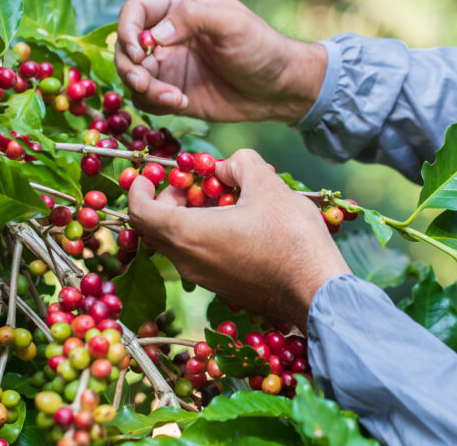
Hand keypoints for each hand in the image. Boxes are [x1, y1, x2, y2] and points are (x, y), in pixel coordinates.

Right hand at [115, 0, 326, 123]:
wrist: (278, 89)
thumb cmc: (261, 48)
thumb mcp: (233, 23)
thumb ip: (193, 19)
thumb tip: (154, 35)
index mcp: (179, 8)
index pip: (134, 12)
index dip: (127, 30)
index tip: (140, 52)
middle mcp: (167, 36)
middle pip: (125, 48)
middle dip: (129, 67)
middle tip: (144, 82)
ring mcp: (168, 66)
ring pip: (132, 77)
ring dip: (144, 89)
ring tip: (174, 98)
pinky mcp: (172, 93)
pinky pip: (147, 99)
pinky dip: (155, 103)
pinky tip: (181, 104)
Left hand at [127, 149, 350, 330]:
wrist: (318, 293)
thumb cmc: (291, 237)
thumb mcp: (267, 184)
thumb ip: (239, 163)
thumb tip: (223, 167)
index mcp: (187, 234)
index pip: (139, 211)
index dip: (138, 187)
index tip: (152, 174)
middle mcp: (186, 260)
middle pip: (155, 226)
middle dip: (168, 198)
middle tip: (196, 183)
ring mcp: (202, 278)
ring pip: (177, 241)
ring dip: (188, 216)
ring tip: (223, 199)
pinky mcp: (219, 287)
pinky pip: (196, 256)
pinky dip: (202, 234)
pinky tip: (236, 222)